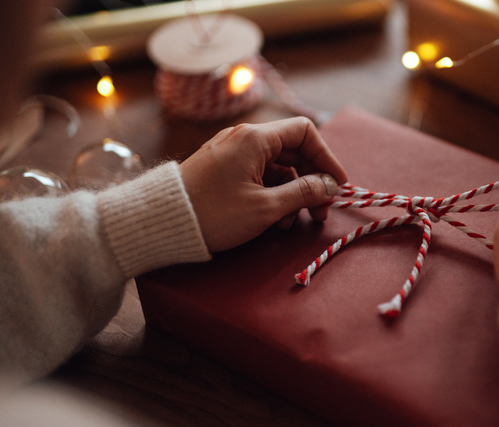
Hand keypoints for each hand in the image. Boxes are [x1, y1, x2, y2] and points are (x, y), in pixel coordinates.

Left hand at [180, 117, 347, 251]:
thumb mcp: (265, 207)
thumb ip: (303, 193)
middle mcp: (244, 138)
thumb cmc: (213, 212)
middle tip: (320, 211)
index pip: (305, 132)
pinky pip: (258, 175)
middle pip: (293, 151)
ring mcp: (232, 153)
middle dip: (311, 181)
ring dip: (292, 192)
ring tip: (292, 222)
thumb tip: (329, 186)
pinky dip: (272, 194)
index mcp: (255, 138)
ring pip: (277, 166)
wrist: (162, 222)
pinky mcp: (223, 169)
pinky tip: (273, 219)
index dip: (327, 158)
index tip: (337, 185)